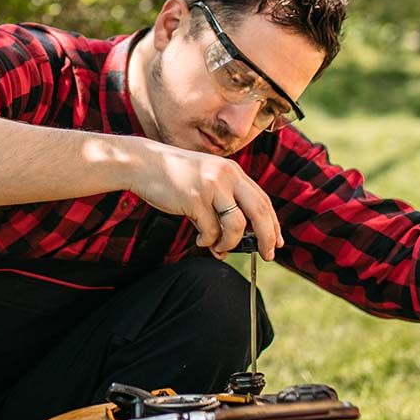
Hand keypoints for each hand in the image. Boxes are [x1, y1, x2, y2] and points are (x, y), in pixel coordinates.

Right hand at [127, 140, 282, 260]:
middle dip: (267, 237)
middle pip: (259, 211)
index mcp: (233, 171)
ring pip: (236, 225)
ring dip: (230, 244)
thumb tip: (228, 244)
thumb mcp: (205, 183)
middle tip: (267, 255)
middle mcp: (227, 176)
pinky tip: (200, 239)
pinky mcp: (195, 199)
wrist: (142, 164)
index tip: (276, 242)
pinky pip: (211, 230)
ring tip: (219, 248)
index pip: (263, 200)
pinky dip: (208, 241)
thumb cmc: (173, 177)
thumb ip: (220, 207)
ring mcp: (211, 186)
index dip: (273, 224)